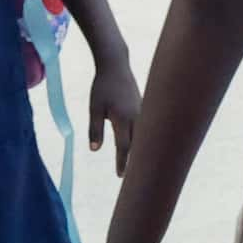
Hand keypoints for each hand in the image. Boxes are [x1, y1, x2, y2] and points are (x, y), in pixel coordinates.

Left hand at [87, 59, 139, 175]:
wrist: (116, 65)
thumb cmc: (102, 86)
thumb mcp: (94, 107)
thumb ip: (95, 128)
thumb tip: (95, 150)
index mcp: (122, 118)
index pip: (124, 146)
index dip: (122, 162)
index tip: (121, 176)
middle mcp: (137, 117)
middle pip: (139, 144)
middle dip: (138, 160)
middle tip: (137, 177)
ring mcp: (143, 111)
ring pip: (146, 135)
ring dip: (144, 150)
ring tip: (143, 164)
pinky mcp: (145, 107)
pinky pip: (147, 126)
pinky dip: (146, 137)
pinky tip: (146, 145)